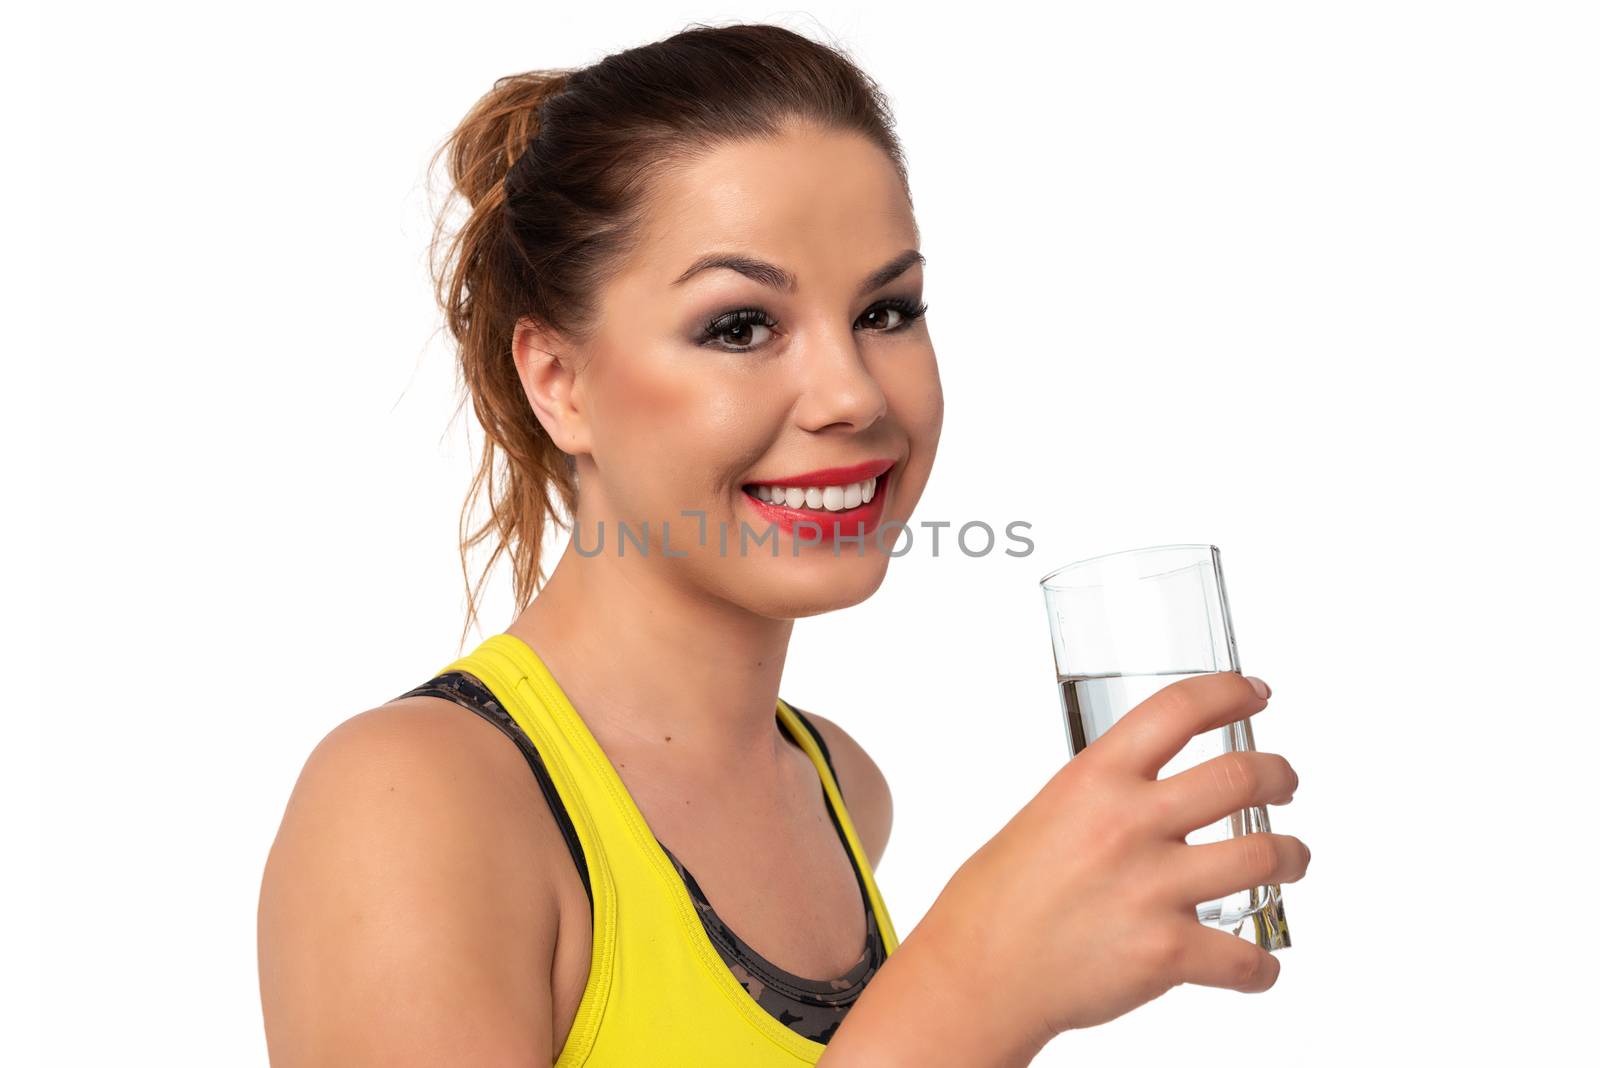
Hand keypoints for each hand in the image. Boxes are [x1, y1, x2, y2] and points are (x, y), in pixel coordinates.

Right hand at [918, 672, 1308, 1047]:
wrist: (979, 972)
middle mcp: (1128, 824)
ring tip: (1292, 859)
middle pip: (1240, 776)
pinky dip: (1261, 969)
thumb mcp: (1048, 814)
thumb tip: (1154, 793)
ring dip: (1292, 856)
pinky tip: (1257, 967)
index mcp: (1094, 779)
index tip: (1255, 692)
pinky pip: (1246, 958)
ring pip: (1264, 855)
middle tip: (1285, 783)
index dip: (1229, 692)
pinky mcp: (1167, 952)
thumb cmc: (1002, 897)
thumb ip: (1105, 797)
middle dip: (1279, 775)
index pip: (1177, 709)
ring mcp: (1152, 888)